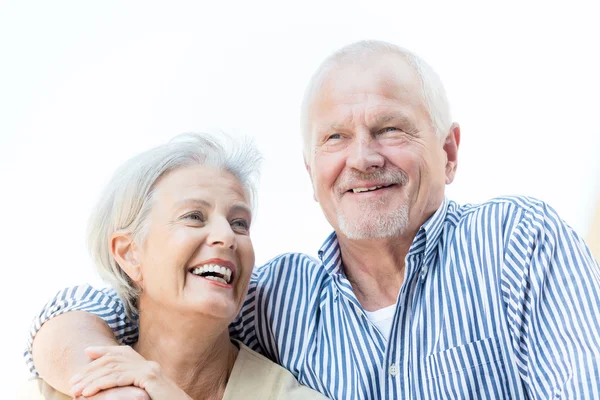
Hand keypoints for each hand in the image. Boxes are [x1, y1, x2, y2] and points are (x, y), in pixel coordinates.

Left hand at [70, 345, 190, 398]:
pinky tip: (89, 392)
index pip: (123, 352)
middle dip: (90, 370)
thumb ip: (133, 386)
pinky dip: (101, 384)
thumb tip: (115, 386)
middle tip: (73, 382)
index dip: (104, 350)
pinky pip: (120, 378)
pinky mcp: (149, 377)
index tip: (87, 352)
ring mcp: (149, 369)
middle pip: (114, 360)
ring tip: (76, 390)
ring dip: (91, 380)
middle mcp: (148, 364)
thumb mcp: (145, 394)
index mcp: (148, 366)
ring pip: (113, 368)